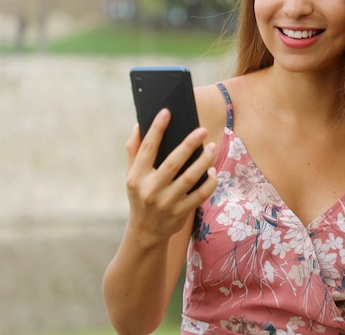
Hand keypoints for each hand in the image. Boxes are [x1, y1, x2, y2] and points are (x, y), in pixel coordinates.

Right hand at [124, 108, 217, 247]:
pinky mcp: (180, 213)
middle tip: (202, 130)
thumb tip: (139, 125)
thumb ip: (134, 151)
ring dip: (204, 161)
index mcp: (137, 176)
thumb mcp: (131, 176)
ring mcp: (166, 203)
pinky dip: (209, 182)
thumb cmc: (140, 195)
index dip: (156, 129)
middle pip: (173, 162)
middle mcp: (150, 189)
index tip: (167, 112)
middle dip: (188, 144)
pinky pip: (200, 195)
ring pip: (190, 178)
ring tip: (212, 147)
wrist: (145, 232)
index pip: (147, 148)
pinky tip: (213, 171)